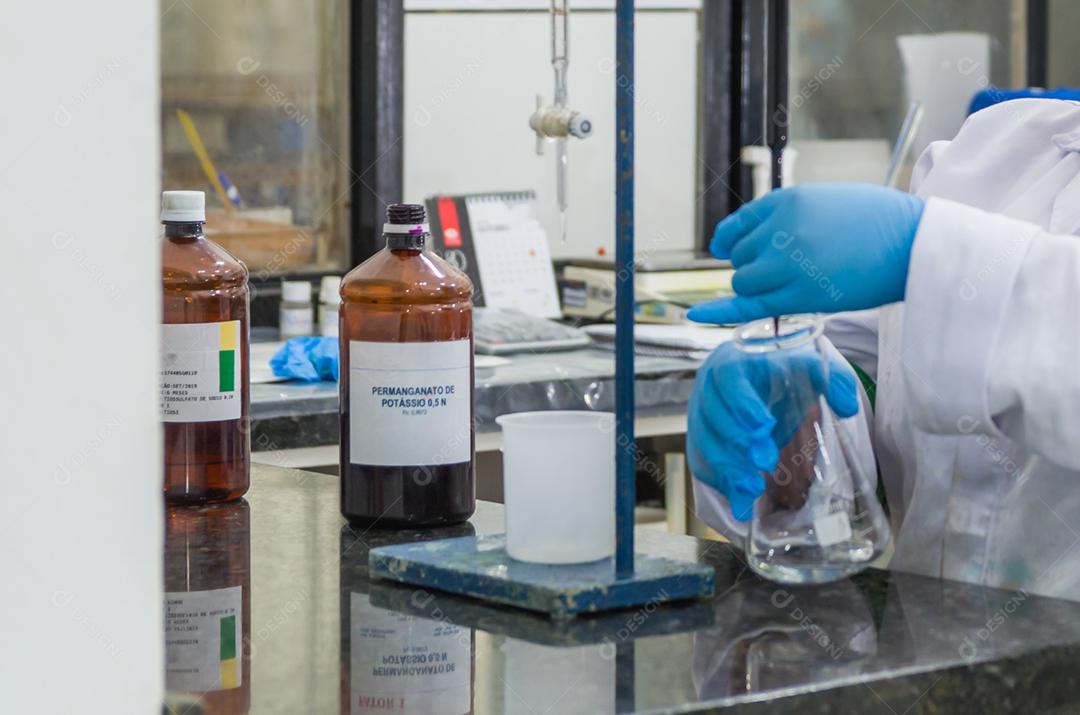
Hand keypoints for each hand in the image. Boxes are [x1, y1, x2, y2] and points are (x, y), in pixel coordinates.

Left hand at [687, 184, 924, 324]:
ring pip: (743, 282)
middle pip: (739, 256)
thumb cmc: (878, 222)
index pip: (739, 224)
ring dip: (757, 287)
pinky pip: (747, 306)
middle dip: (753, 265)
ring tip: (790, 285)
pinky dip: (717, 312)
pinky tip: (695, 315)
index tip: (724, 248)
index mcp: (786, 200)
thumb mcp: (826, 201)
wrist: (915, 243)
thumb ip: (788, 216)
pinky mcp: (800, 296)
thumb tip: (755, 237)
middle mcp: (781, 230)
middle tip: (786, 270)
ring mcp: (788, 264)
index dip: (729, 239)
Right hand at [687, 341, 858, 520]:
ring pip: (704, 444)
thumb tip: (847, 406)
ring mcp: (700, 417)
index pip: (729, 380)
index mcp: (732, 363)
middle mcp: (708, 389)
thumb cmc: (779, 375)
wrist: (757, 382)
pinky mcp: (700, 442)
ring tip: (754, 489)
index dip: (742, 403)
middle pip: (713, 416)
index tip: (764, 426)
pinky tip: (741, 502)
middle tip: (766, 462)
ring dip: (727, 469)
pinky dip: (721, 484)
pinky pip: (702, 465)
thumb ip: (832, 379)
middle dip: (738, 442)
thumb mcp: (807, 368)